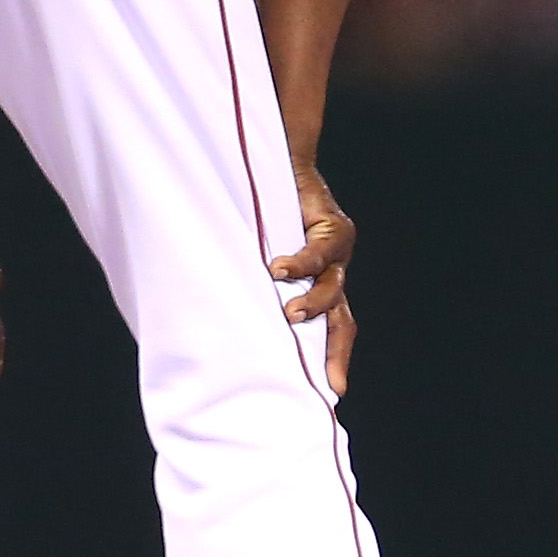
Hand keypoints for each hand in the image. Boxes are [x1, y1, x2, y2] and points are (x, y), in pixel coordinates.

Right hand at [269, 164, 358, 395]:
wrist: (282, 162)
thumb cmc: (264, 216)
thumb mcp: (259, 261)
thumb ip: (252, 290)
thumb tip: (215, 326)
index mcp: (322, 287)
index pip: (335, 330)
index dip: (335, 360)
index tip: (333, 394)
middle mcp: (335, 273)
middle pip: (342, 321)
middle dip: (334, 352)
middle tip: (325, 381)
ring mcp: (338, 253)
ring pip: (331, 288)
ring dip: (310, 304)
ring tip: (289, 314)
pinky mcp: (333, 226)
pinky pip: (318, 251)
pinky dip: (297, 262)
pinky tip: (276, 269)